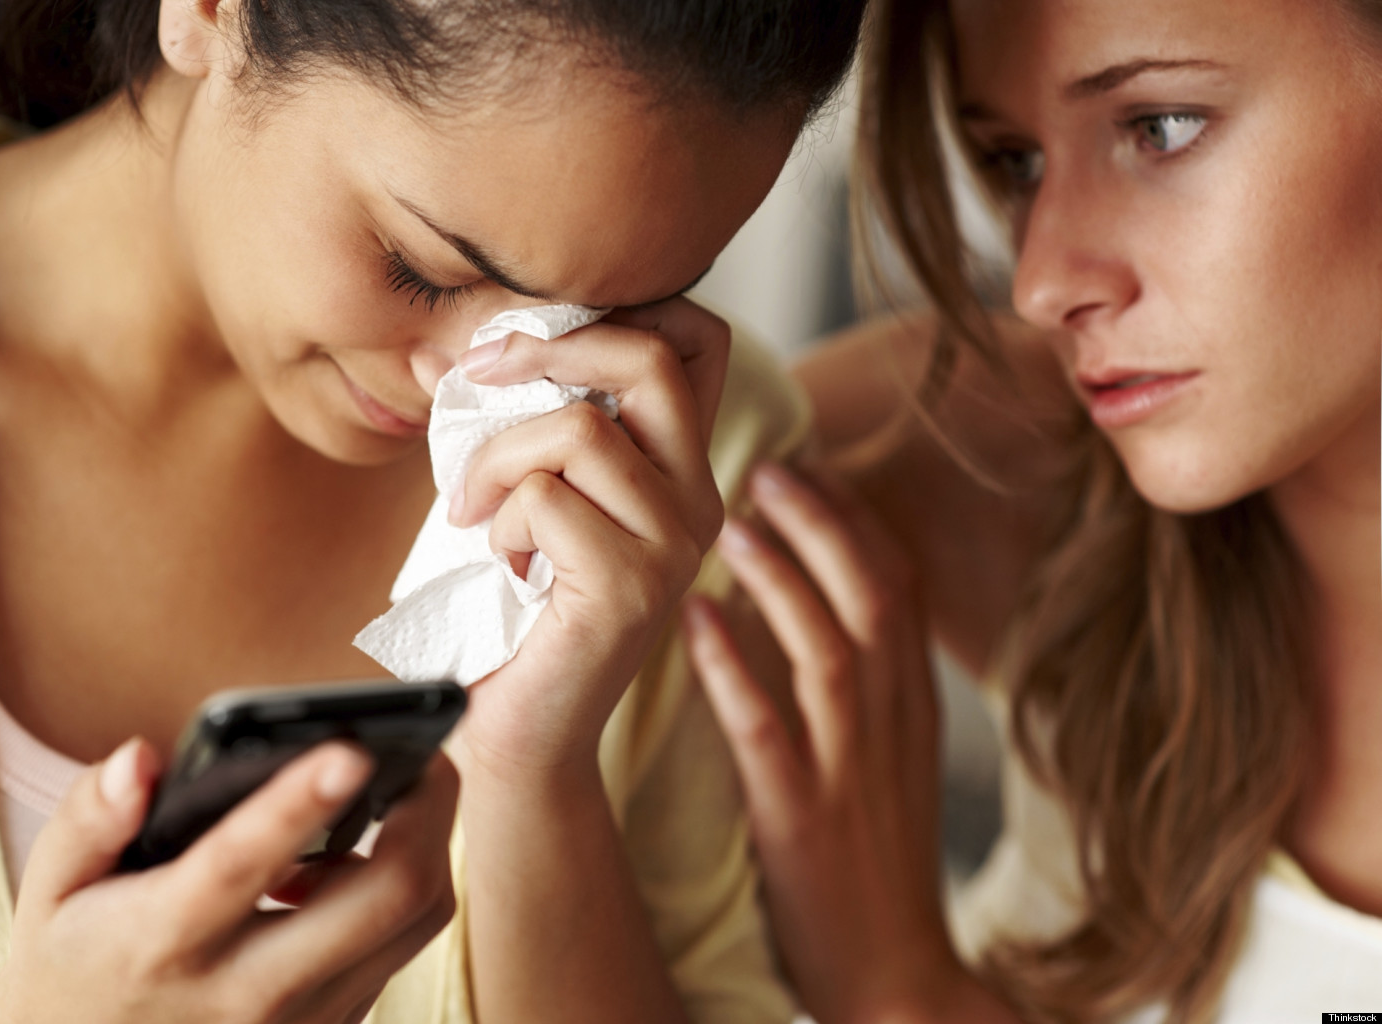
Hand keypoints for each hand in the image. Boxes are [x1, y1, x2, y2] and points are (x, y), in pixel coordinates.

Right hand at [0, 739, 458, 1023]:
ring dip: (424, 843)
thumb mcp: (52, 888)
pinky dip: (400, 891)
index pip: (240, 866)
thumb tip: (140, 761)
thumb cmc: (76, 958)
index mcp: (162, 942)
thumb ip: (90, 817)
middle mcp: (245, 993)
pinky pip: (402, 947)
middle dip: (428, 809)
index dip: (298, 804)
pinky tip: (352, 864)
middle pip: (387, 897)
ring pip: (416, 919)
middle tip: (424, 746)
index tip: (349, 750)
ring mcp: (304, 1022)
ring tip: (386, 797)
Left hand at [449, 298, 728, 777]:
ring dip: (498, 460)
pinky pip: (547, 498)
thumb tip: (445, 349)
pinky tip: (502, 564)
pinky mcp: (632, 586)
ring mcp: (674, 545)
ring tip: (474, 512)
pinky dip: (500, 521)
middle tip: (478, 377)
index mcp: (681, 470)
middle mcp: (697, 500)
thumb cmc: (512, 615)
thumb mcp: (520, 497)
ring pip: (581, 429)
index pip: (696, 341)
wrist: (519, 735)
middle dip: (549, 347)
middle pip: (651, 359)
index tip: (527, 341)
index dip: (620, 310)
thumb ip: (509, 424)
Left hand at [682, 462, 1011, 1023]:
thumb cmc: (873, 863)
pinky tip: (694, 619)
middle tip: (768, 468)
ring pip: (829, 645)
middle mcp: (893, 723)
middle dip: (824, 523)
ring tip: (730, 522)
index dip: (856, 519)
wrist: (892, 977)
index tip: (811, 468)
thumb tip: (811, 608)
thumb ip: (861, 687)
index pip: (900, 587)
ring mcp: (851, 769)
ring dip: (781, 576)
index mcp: (914, 705)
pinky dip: (732, 666)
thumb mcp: (886, 762)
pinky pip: (766, 726)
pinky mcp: (803, 817)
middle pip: (874, 595)